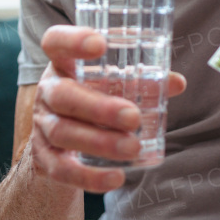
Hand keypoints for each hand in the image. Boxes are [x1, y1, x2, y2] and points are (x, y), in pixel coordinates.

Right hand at [30, 25, 185, 192]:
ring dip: (100, 142)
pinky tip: (116, 178)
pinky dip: (88, 177)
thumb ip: (143, 79)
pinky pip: (61, 169)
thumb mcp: (112, 82)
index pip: (55, 42)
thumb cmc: (93, 96)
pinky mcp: (44, 158)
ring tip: (133, 148)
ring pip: (63, 133)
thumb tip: (177, 83)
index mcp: (63, 63)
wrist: (59, 140)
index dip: (73, 40)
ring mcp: (43, 125)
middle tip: (133, 117)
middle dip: (98, 107)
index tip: (101, 44)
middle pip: (63, 95)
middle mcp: (48, 91)